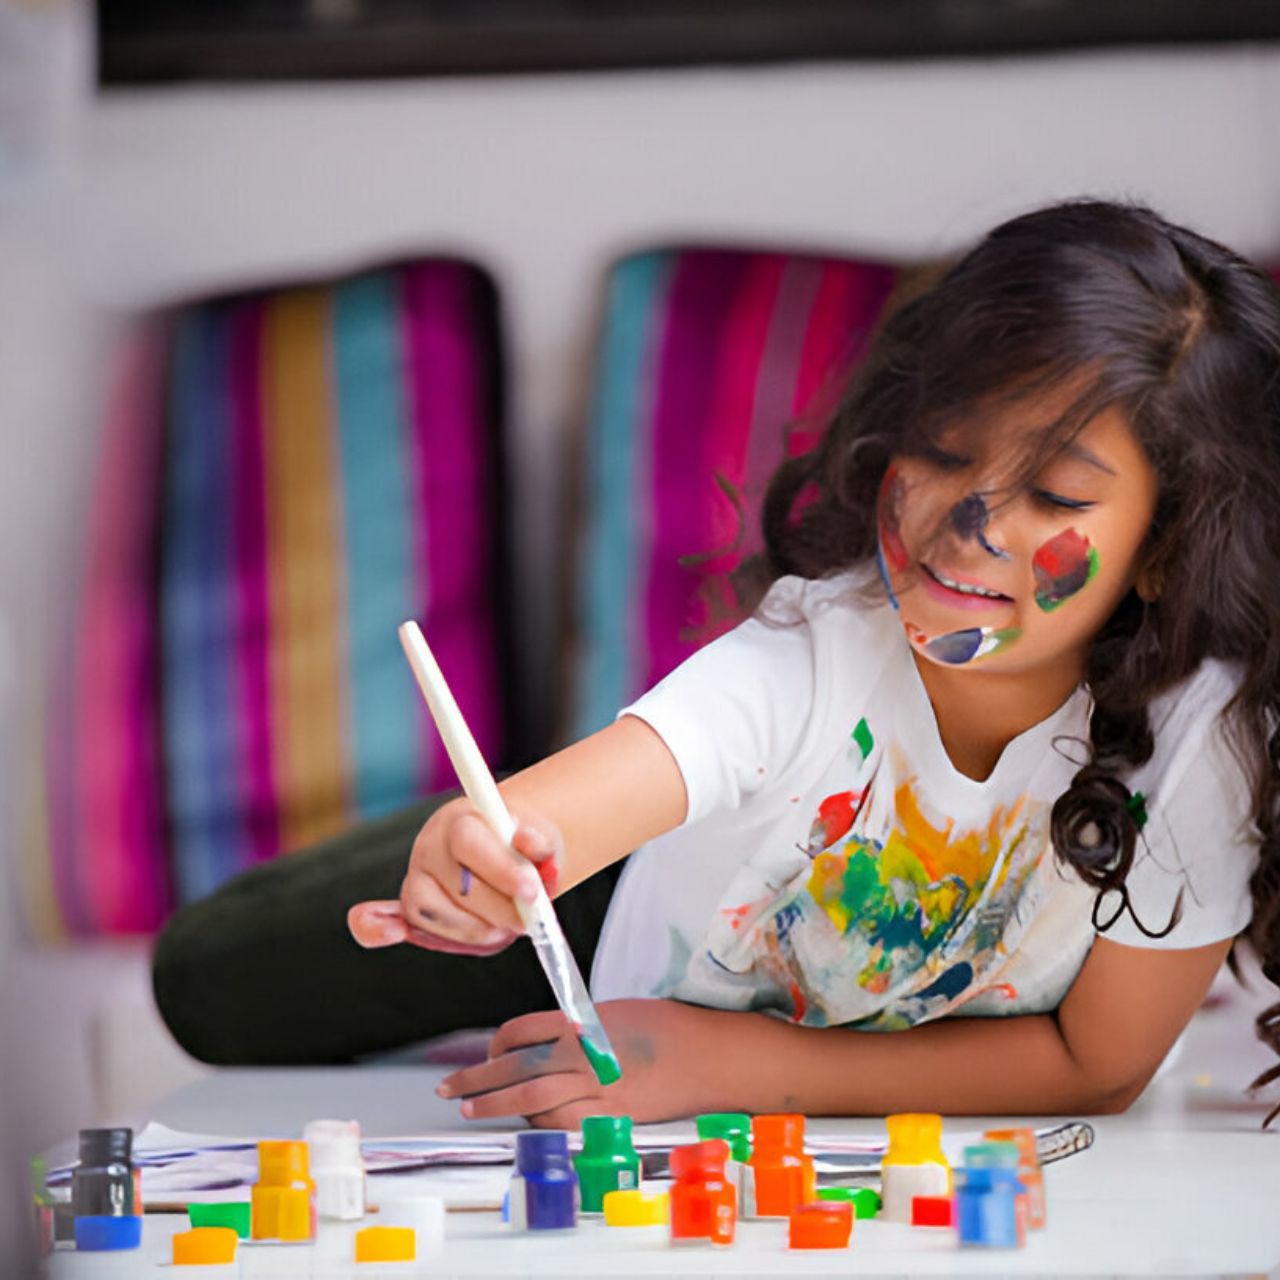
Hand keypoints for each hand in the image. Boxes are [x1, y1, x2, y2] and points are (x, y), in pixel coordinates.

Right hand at [348, 797, 561, 956]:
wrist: (506, 851)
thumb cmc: (522, 848)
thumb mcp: (540, 839)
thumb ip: (537, 843)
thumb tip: (527, 843)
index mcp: (461, 820)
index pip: (469, 842)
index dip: (501, 869)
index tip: (533, 891)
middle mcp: (430, 846)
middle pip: (459, 887)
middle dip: (500, 909)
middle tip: (531, 918)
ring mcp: (415, 877)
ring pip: (434, 913)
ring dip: (476, 929)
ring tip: (506, 925)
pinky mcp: (407, 907)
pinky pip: (383, 921)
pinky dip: (375, 929)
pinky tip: (388, 934)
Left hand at [435, 999, 719, 1125]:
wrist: (706, 1055)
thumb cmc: (665, 1026)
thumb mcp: (611, 1012)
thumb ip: (574, 1027)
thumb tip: (543, 1041)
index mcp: (580, 1022)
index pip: (519, 1032)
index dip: (495, 1044)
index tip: (485, 1052)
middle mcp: (581, 1055)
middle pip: (514, 1068)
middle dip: (476, 1079)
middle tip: (449, 1088)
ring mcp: (594, 1088)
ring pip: (530, 1097)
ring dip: (495, 1104)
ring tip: (471, 1107)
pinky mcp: (609, 1116)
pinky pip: (560, 1121)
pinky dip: (537, 1120)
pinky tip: (525, 1121)